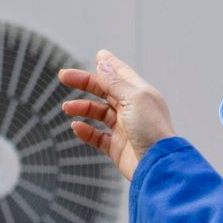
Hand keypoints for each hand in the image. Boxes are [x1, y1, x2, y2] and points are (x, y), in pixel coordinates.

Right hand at [58, 51, 176, 180]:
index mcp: (141, 94)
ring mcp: (125, 129)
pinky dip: (85, 131)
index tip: (96, 55)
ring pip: (99, 113)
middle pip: (105, 91)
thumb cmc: (152, 131)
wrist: (158, 166)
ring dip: (82, 107)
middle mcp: (133, 110)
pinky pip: (97, 136)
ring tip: (67, 108)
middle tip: (64, 77)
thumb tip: (103, 64)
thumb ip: (116, 83)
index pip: (121, 74)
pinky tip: (76, 127)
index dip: (108, 64)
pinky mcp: (118, 148)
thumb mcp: (134, 99)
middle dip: (85, 83)